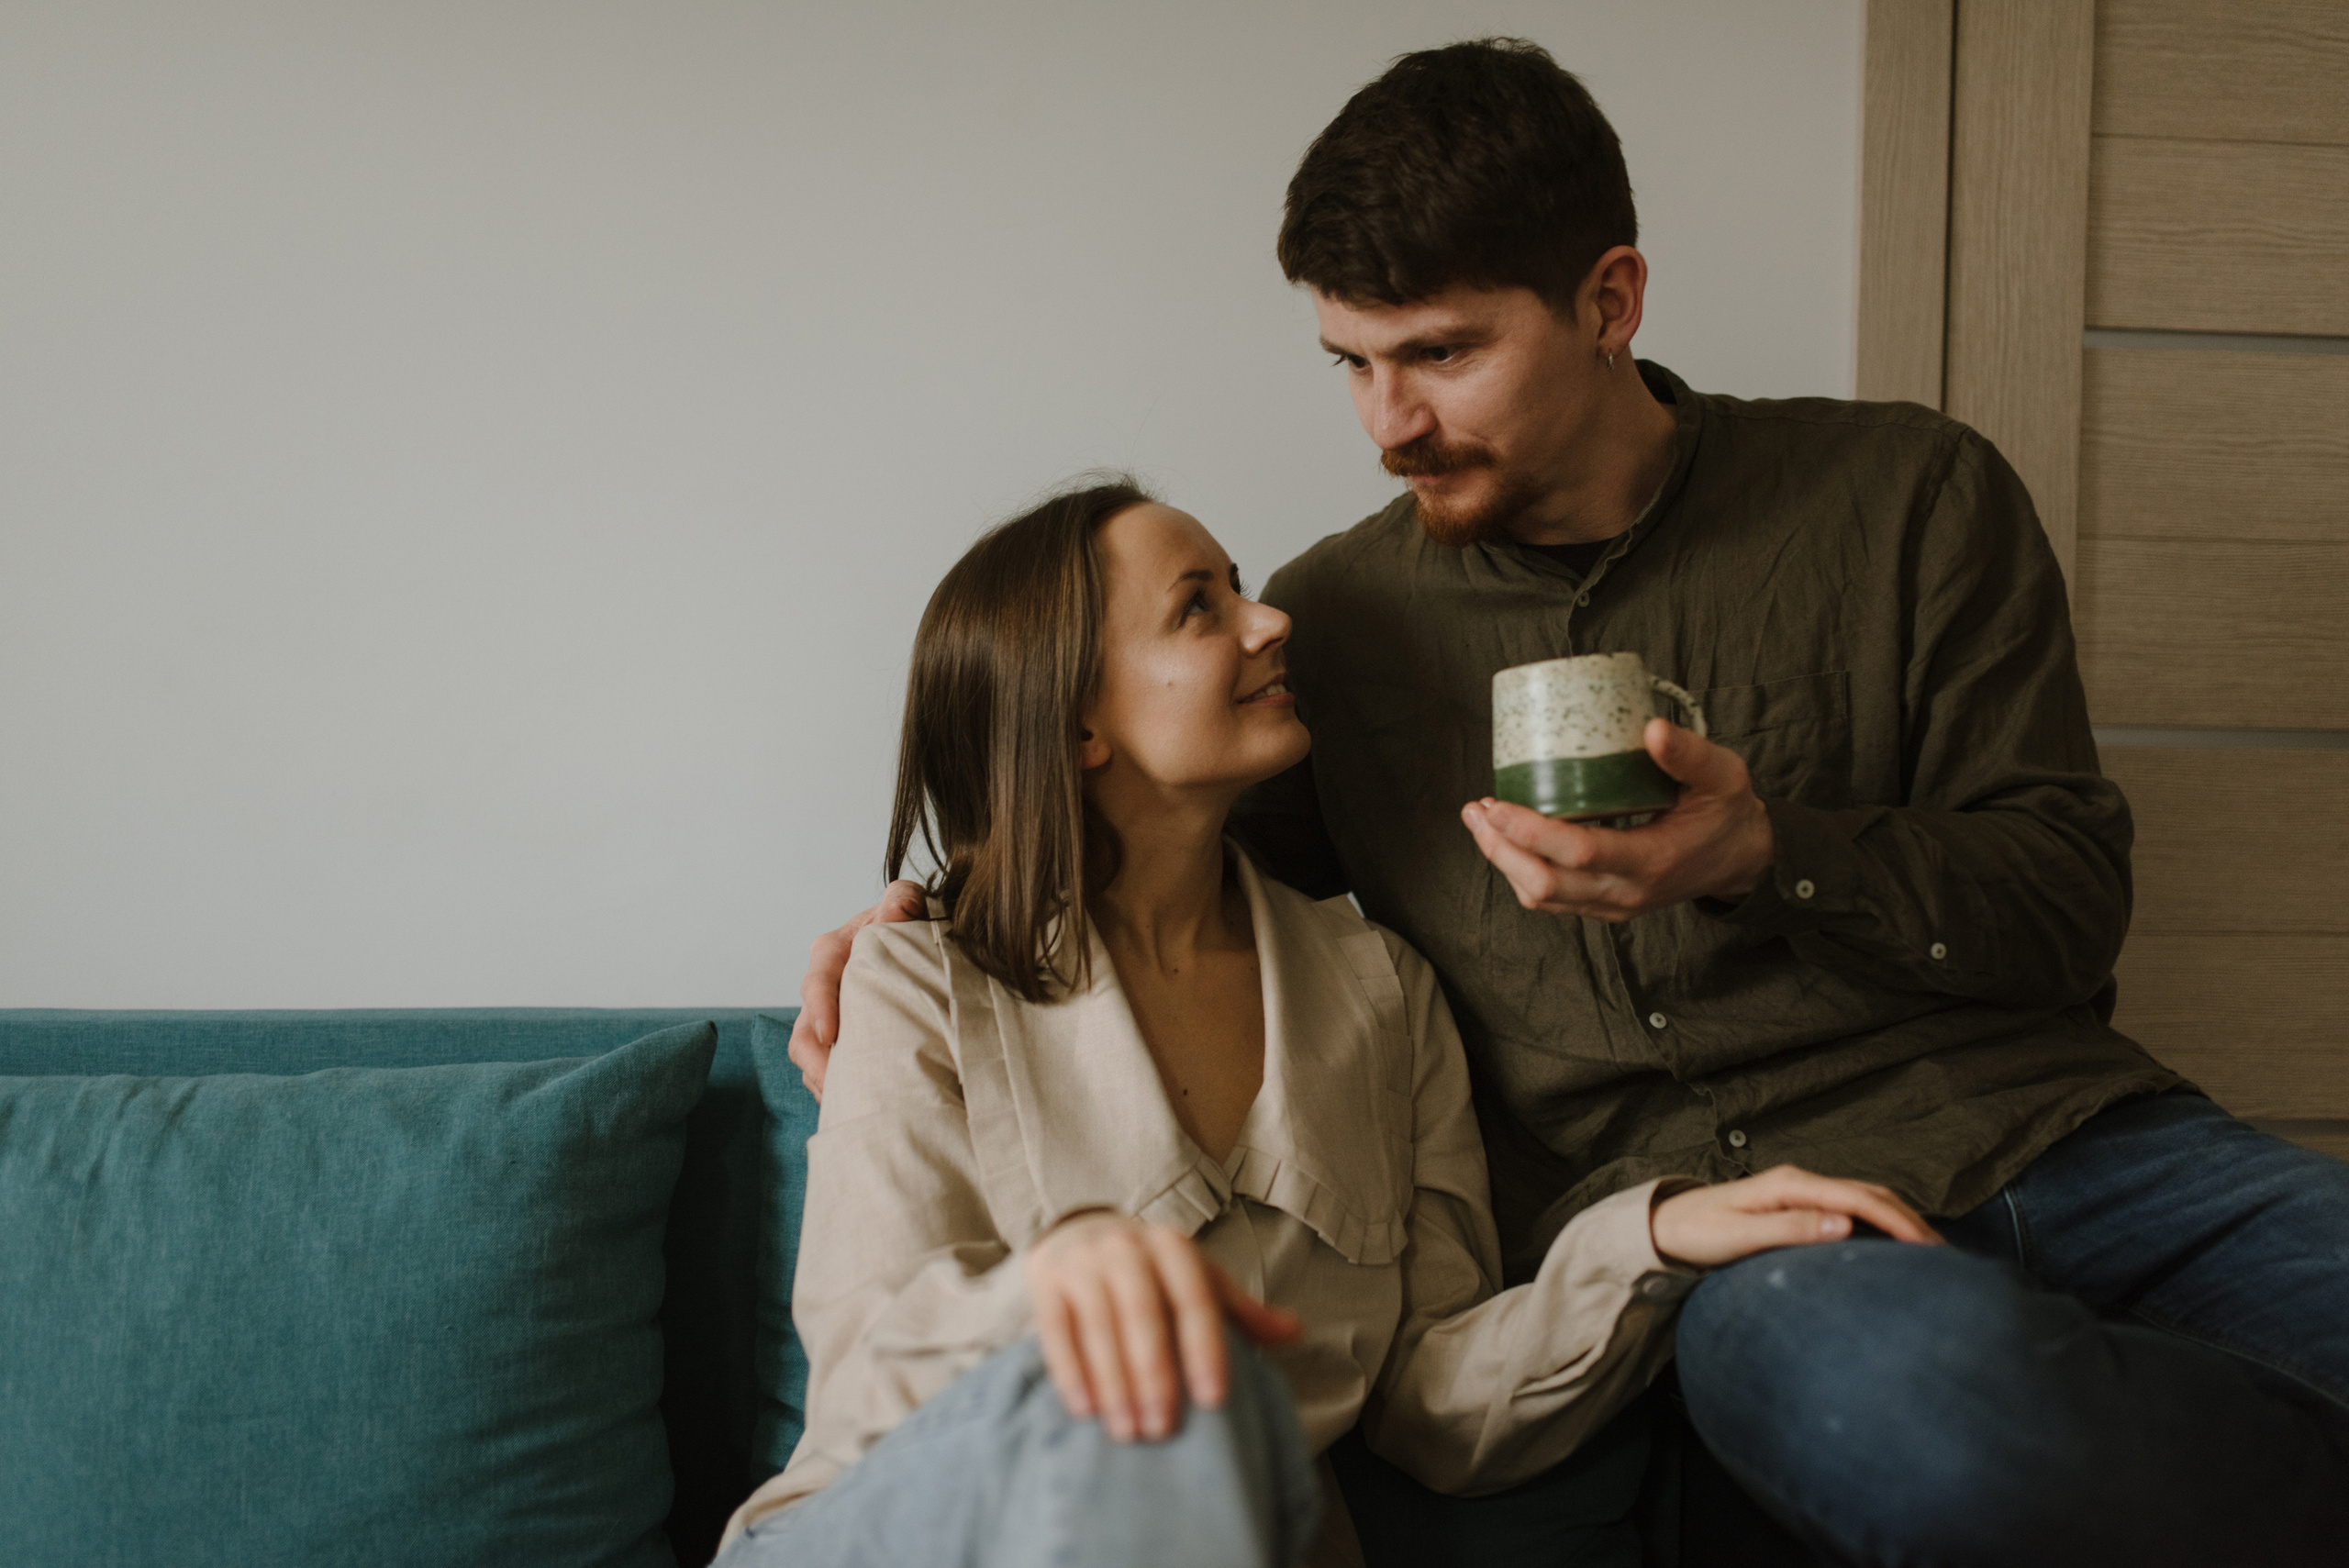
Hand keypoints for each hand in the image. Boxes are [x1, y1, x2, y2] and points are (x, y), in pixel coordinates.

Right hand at [785, 879, 927, 1098]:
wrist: (911, 938)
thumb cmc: (905, 919)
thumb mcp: (907, 903)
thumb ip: (903, 900)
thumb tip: (899, 905)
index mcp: (833, 953)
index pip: (818, 982)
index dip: (821, 1009)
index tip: (832, 1035)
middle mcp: (823, 989)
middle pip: (805, 1032)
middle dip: (818, 1063)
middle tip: (840, 1088)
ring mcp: (828, 1018)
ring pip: (812, 1057)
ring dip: (827, 1082)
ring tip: (854, 1105)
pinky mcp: (840, 1041)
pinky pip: (829, 1070)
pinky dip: (840, 1088)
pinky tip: (863, 1104)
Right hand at [1024, 1213, 1300, 1442]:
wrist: (1079, 1232)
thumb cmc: (1151, 1271)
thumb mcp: (1197, 1279)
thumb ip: (1240, 1310)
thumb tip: (1294, 1332)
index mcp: (1173, 1247)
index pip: (1194, 1298)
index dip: (1205, 1348)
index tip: (1214, 1400)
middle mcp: (1126, 1247)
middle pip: (1142, 1313)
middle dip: (1154, 1374)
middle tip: (1162, 1429)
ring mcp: (1083, 1262)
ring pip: (1097, 1325)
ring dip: (1113, 1383)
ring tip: (1127, 1432)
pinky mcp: (1047, 1282)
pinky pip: (1055, 1330)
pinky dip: (1070, 1371)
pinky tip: (1085, 1410)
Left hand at [1462, 718, 1772, 921]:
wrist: (1741, 858)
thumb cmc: (1727, 812)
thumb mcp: (1722, 775)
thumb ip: (1689, 754)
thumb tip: (1651, 728)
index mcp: (1651, 861)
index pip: (1577, 853)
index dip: (1530, 831)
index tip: (1497, 804)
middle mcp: (1626, 892)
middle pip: (1544, 883)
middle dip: (1500, 848)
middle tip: (1476, 809)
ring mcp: (1613, 906)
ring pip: (1541, 897)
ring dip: (1503, 861)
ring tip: (1480, 820)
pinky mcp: (1604, 906)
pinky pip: (1552, 900)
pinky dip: (1521, 872)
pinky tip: (1506, 841)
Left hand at [1650, 1165, 1943, 1267]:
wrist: (1664, 1227)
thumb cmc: (1696, 1233)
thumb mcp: (1737, 1235)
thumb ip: (1788, 1229)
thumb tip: (1842, 1224)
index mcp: (1790, 1184)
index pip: (1859, 1198)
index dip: (1898, 1222)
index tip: (1928, 1249)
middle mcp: (1799, 1182)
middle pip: (1870, 1194)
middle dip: (1910, 1220)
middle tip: (1944, 1257)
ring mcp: (1800, 1191)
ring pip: (1864, 1199)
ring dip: (1899, 1220)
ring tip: (1928, 1253)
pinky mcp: (1798, 1206)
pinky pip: (1850, 1210)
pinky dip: (1880, 1224)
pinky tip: (1892, 1248)